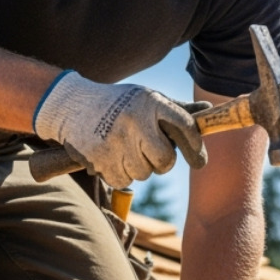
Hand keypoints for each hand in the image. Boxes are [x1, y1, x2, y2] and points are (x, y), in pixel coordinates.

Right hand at [35, 71, 206, 187]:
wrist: (71, 104)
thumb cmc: (118, 104)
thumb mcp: (146, 99)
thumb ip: (175, 110)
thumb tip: (208, 111)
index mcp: (151, 102)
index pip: (184, 127)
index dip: (196, 149)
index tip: (199, 162)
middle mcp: (135, 120)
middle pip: (165, 161)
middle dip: (162, 163)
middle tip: (152, 155)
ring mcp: (116, 140)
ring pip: (143, 173)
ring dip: (138, 168)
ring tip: (126, 150)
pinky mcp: (100, 157)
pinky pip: (123, 181)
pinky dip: (120, 174)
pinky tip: (112, 157)